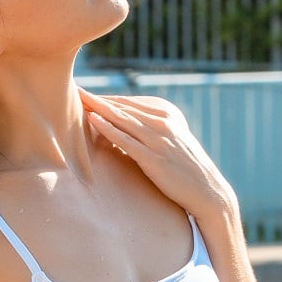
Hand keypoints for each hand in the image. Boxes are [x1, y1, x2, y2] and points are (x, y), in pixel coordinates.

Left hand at [79, 89, 237, 220]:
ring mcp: (159, 140)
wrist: (208, 192)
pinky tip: (93, 119)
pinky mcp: (154, 158)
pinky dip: (109, 128)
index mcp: (166, 115)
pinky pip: (127, 139)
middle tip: (73, 89)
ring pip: (122, 119)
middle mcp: (163, 122)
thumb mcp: (173, 142)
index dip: (105, 98)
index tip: (84, 94)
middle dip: (96, 98)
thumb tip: (129, 129)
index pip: (128, 103)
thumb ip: (153, 131)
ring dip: (98, 108)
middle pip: (122, 106)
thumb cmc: (187, 170)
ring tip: (77, 99)